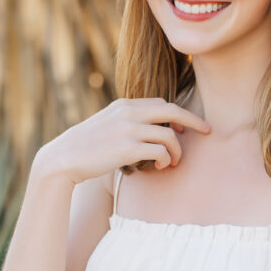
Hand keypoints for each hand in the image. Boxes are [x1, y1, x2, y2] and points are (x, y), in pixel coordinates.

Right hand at [33, 97, 210, 186]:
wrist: (62, 159)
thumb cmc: (86, 147)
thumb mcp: (106, 124)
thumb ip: (127, 121)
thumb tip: (152, 129)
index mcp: (124, 105)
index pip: (161, 103)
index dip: (179, 114)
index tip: (188, 126)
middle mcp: (128, 113)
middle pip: (172, 111)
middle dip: (193, 121)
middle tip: (207, 131)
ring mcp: (128, 130)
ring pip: (169, 136)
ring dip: (177, 151)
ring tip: (173, 162)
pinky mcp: (127, 149)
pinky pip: (160, 153)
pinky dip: (165, 161)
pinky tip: (160, 167)